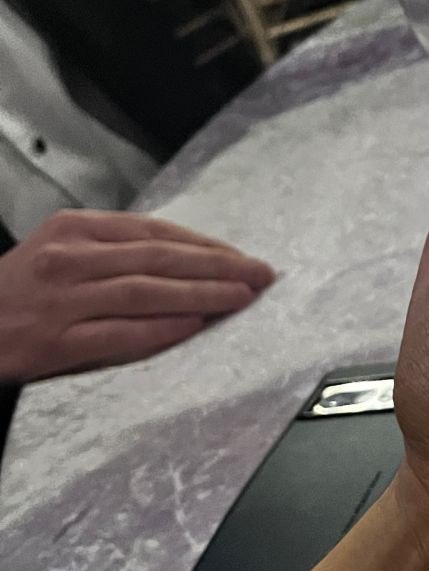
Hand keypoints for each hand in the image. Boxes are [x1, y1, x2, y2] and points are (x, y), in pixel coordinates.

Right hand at [0, 211, 273, 382]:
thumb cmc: (16, 294)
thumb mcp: (58, 253)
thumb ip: (112, 252)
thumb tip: (182, 260)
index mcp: (73, 229)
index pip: (155, 232)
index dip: (206, 245)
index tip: (244, 258)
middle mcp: (69, 259)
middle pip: (160, 258)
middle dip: (219, 267)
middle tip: (261, 276)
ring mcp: (62, 300)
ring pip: (148, 292)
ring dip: (203, 295)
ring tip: (242, 299)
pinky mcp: (56, 341)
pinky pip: (121, 333)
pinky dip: (163, 329)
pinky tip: (195, 327)